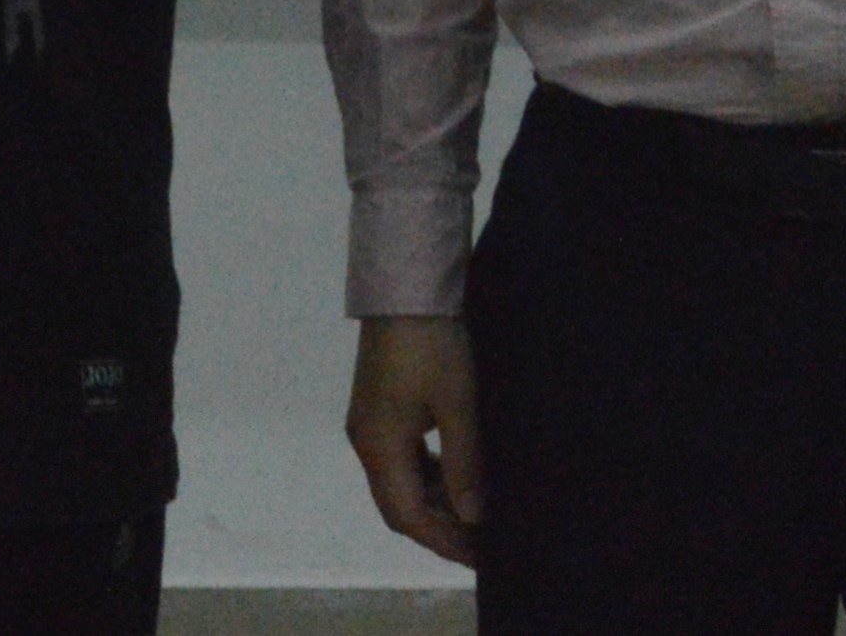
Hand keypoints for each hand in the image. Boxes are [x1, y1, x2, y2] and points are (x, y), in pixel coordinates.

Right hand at [346, 316, 485, 566]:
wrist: (405, 287)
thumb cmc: (432, 344)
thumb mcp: (457, 403)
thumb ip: (464, 463)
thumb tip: (471, 516)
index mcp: (379, 447)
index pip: (408, 516)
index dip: (443, 541)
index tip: (478, 556)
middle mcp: (365, 443)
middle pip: (398, 505)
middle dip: (438, 528)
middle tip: (480, 543)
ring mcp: (368, 425)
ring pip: (399, 483)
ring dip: (433, 503)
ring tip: (473, 515)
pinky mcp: (378, 409)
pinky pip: (401, 459)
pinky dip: (427, 476)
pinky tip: (454, 476)